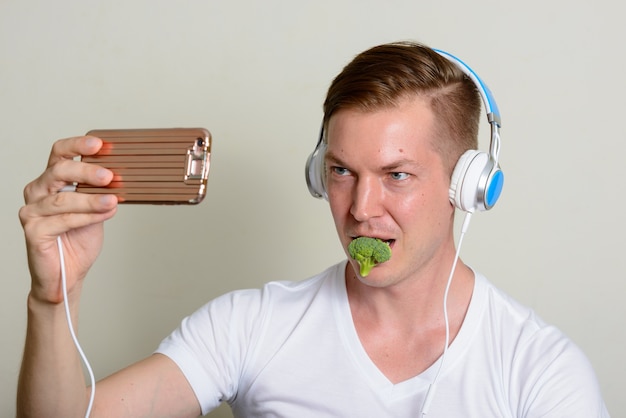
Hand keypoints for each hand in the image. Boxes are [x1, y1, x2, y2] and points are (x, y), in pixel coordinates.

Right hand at [19, 135, 117, 303]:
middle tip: (109, 176)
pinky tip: (103, 214)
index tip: (100, 144)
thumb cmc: (78, 240)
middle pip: (59, 171)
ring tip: (113, 200)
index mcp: (51, 181)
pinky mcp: (33, 231)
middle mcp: (37, 192)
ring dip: (91, 199)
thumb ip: (101, 192)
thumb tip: (121, 176)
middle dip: (87, 171)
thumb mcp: (95, 209)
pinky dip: (86, 217)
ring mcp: (32, 212)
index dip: (78, 145)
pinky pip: (61, 220)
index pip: (59, 154)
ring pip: (62, 199)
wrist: (67, 274)